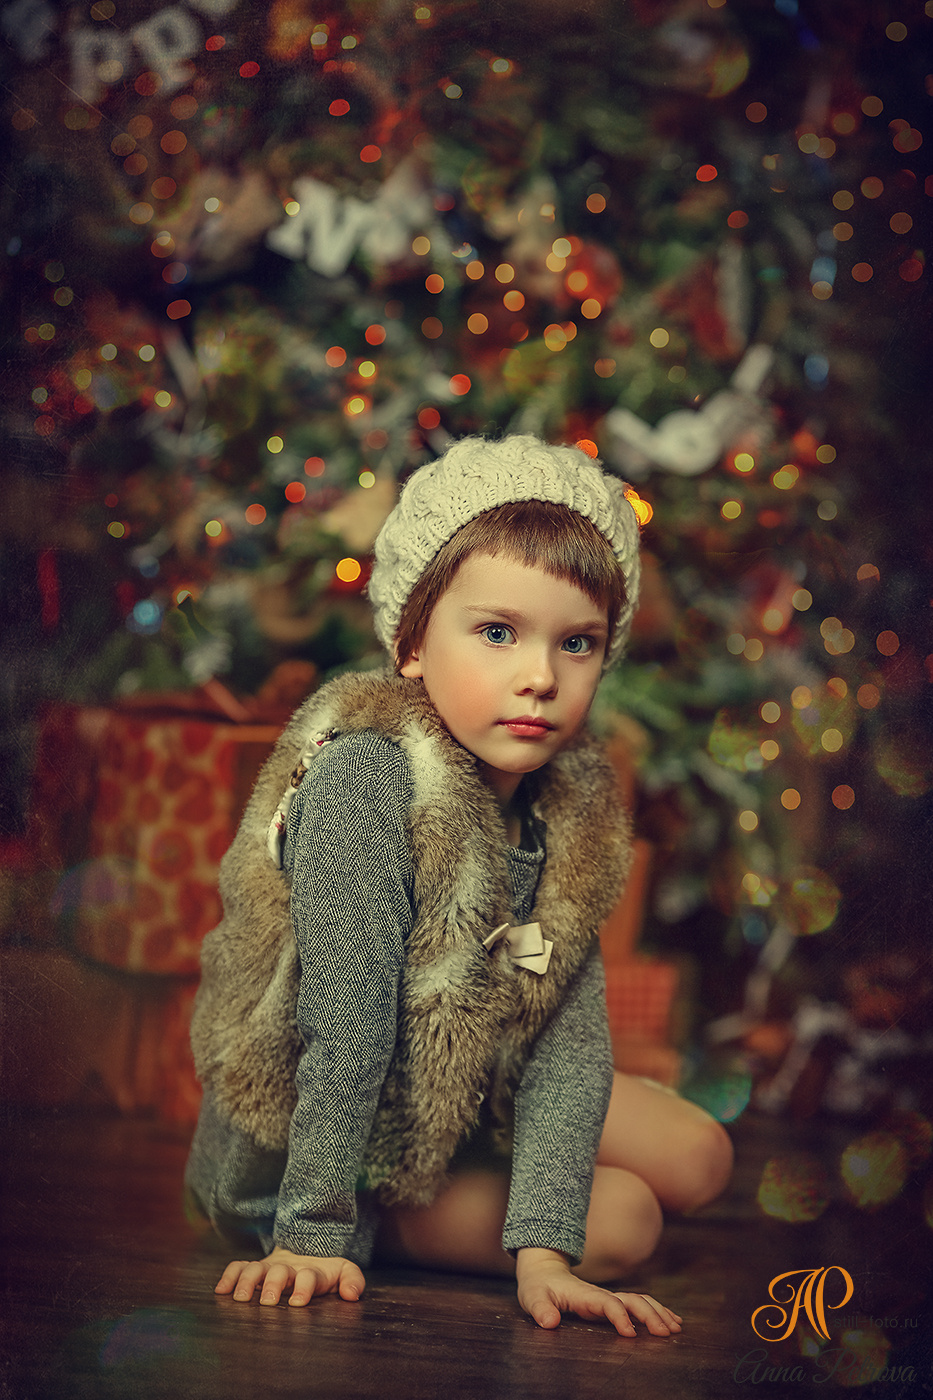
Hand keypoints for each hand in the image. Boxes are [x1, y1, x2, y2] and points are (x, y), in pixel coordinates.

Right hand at [215, 1247, 365, 1307]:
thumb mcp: (343, 1272)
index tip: (297, 1303)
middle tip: (268, 1302)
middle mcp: (287, 1268)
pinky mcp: (254, 1268)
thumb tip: (352, 1295)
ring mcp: (268, 1267)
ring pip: (255, 1269)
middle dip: (273, 1284)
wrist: (304, 1252)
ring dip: (247, 1282)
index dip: (304, 1287)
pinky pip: (238, 1267)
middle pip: (279, 1271)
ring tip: (241, 1300)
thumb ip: (352, 1280)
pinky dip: (229, 1276)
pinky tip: (220, 1291)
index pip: (308, 1275)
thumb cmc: (324, 1272)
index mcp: (311, 1271)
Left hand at [515, 1248, 681, 1336]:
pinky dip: (656, 1311)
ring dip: (658, 1312)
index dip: (620, 1316)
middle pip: (631, 1300)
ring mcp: (607, 1297)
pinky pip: (637, 1304)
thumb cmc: (538, 1287)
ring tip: (676, 1327)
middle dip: (650, 1315)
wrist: (543, 1270)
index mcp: (584, 1294)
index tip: (631, 1334)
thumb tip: (549, 1322)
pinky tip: (670, 1320)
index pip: (607, 1303)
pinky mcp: (609, 1302)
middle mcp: (600, 1294)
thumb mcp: (532, 1298)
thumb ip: (540, 1309)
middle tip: (666, 1333)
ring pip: (639, 1300)